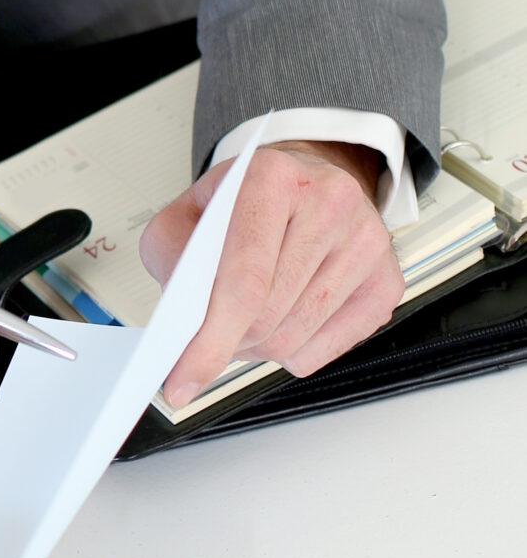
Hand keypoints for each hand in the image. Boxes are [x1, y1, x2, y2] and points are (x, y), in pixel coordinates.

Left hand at [141, 138, 402, 407]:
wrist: (303, 184)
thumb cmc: (243, 205)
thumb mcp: (187, 214)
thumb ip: (171, 258)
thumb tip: (179, 323)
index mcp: (272, 177)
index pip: (243, 280)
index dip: (210, 339)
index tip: (182, 381)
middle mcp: (329, 202)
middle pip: (269, 314)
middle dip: (228, 341)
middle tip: (211, 333)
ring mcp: (367, 241)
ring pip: (295, 337)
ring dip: (259, 346)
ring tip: (247, 317)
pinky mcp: (387, 279)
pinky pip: (327, 349)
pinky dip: (294, 350)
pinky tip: (285, 316)